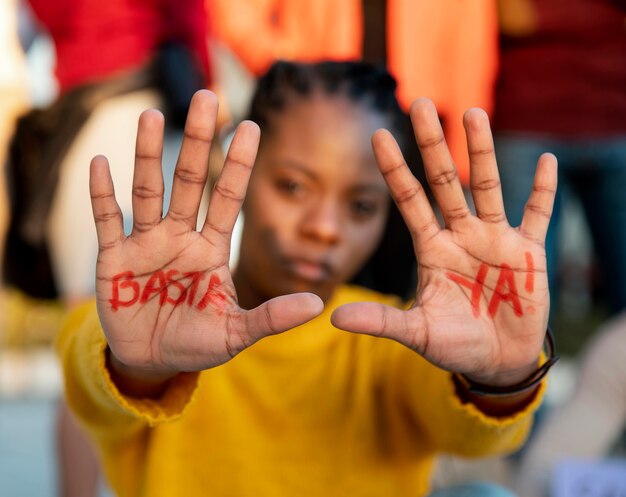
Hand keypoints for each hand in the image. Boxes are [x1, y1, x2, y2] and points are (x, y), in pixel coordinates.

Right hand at [90, 90, 322, 383]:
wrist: (154, 360)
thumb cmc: (198, 343)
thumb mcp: (237, 333)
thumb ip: (272, 318)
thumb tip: (317, 305)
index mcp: (211, 249)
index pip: (228, 198)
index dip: (239, 164)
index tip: (253, 127)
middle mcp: (180, 237)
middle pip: (191, 181)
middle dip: (200, 142)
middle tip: (208, 98)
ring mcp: (146, 244)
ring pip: (148, 191)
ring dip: (149, 155)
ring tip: (152, 115)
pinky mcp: (113, 260)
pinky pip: (107, 221)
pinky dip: (102, 195)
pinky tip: (101, 164)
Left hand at [332, 98, 556, 387]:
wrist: (496, 360)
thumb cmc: (454, 344)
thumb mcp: (416, 332)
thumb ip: (380, 322)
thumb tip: (333, 318)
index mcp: (432, 249)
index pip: (409, 200)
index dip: (394, 169)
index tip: (377, 134)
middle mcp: (461, 235)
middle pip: (445, 181)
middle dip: (433, 144)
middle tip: (421, 104)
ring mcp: (495, 240)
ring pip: (488, 187)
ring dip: (482, 152)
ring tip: (473, 114)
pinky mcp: (529, 253)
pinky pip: (538, 214)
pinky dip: (544, 191)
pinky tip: (546, 161)